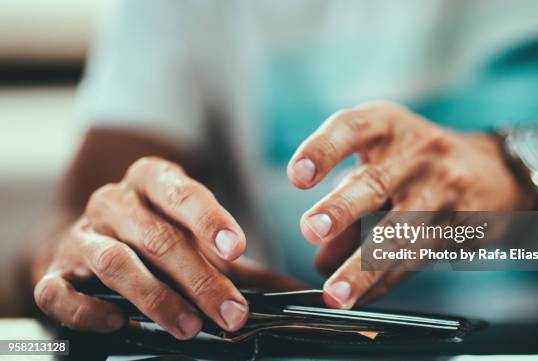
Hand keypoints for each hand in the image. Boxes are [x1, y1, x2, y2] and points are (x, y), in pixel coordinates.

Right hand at [34, 157, 300, 338]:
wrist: (94, 239)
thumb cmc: (158, 239)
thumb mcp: (202, 241)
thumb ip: (247, 267)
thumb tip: (305, 295)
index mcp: (153, 181)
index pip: (181, 191)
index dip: (208, 218)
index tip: (236, 248)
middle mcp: (114, 202)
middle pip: (157, 236)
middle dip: (199, 278)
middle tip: (231, 313)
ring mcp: (82, 236)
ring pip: (114, 262)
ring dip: (155, 297)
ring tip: (189, 325)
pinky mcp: (54, 271)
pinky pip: (60, 291)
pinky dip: (88, 309)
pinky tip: (118, 322)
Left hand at [287, 101, 533, 308]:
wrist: (496, 170)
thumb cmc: (418, 162)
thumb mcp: (383, 160)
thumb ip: (348, 199)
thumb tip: (320, 259)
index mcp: (388, 126)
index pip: (352, 128)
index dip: (323, 150)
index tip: (297, 176)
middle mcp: (418, 152)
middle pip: (376, 181)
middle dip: (342, 207)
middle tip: (312, 228)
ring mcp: (445, 188)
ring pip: (401, 232)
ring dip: (364, 266)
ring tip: (335, 292)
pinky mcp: (463, 224)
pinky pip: (419, 258)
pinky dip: (385, 281)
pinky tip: (362, 297)